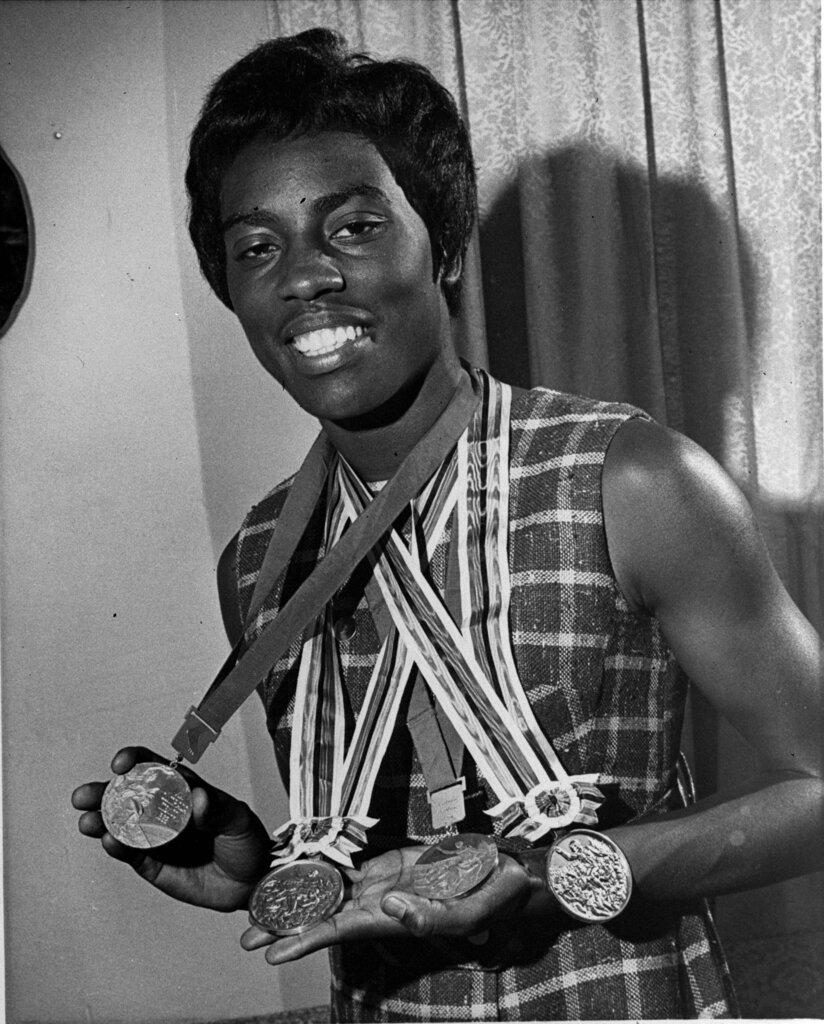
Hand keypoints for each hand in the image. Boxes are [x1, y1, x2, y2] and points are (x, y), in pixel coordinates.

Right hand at [71, 746, 271, 911]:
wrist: (252, 882)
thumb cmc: (247, 841)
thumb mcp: (238, 819)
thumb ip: (218, 809)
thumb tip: (198, 797)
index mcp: (184, 790)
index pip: (155, 769)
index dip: (135, 762)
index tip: (121, 763)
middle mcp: (165, 811)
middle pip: (127, 796)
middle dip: (102, 792)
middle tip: (84, 796)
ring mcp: (157, 838)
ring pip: (122, 826)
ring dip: (102, 821)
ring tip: (87, 822)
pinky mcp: (153, 865)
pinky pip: (132, 854)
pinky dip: (119, 848)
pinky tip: (110, 842)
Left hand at [241, 844, 535, 963]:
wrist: (510, 873)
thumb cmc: (495, 897)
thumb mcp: (472, 911)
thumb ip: (430, 916)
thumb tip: (386, 906)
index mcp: (395, 918)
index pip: (341, 932)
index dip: (307, 939)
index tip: (272, 951)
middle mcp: (380, 905)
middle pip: (325, 916)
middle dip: (286, 926)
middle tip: (246, 935)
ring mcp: (381, 883)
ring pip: (331, 892)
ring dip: (296, 898)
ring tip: (258, 904)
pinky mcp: (386, 864)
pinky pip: (347, 867)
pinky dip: (320, 869)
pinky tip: (294, 870)